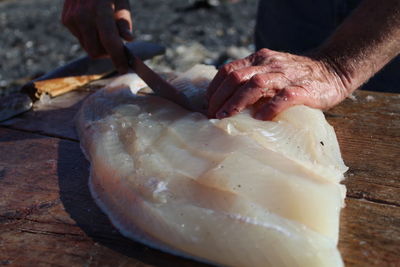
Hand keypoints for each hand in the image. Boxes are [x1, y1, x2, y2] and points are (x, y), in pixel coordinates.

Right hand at [62, 0, 132, 72]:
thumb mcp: (121, 0)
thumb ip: (124, 21)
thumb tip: (128, 39)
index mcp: (99, 10)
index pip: (110, 42)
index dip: (118, 58)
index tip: (124, 69)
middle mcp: (82, 15)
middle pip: (96, 51)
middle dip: (108, 54)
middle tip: (119, 49)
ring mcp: (71, 18)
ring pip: (87, 47)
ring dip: (99, 46)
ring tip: (106, 31)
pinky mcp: (65, 20)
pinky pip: (80, 39)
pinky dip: (90, 38)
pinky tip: (94, 24)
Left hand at [206, 48, 349, 119]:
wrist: (333, 69)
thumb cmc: (296, 76)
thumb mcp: (271, 71)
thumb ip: (252, 80)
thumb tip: (226, 101)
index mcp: (259, 60)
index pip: (228, 70)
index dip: (214, 88)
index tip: (208, 104)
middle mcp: (269, 65)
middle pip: (236, 77)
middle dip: (220, 97)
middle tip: (213, 115)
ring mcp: (286, 76)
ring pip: (255, 85)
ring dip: (237, 102)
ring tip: (226, 117)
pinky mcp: (303, 89)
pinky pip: (283, 98)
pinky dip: (270, 108)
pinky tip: (260, 119)